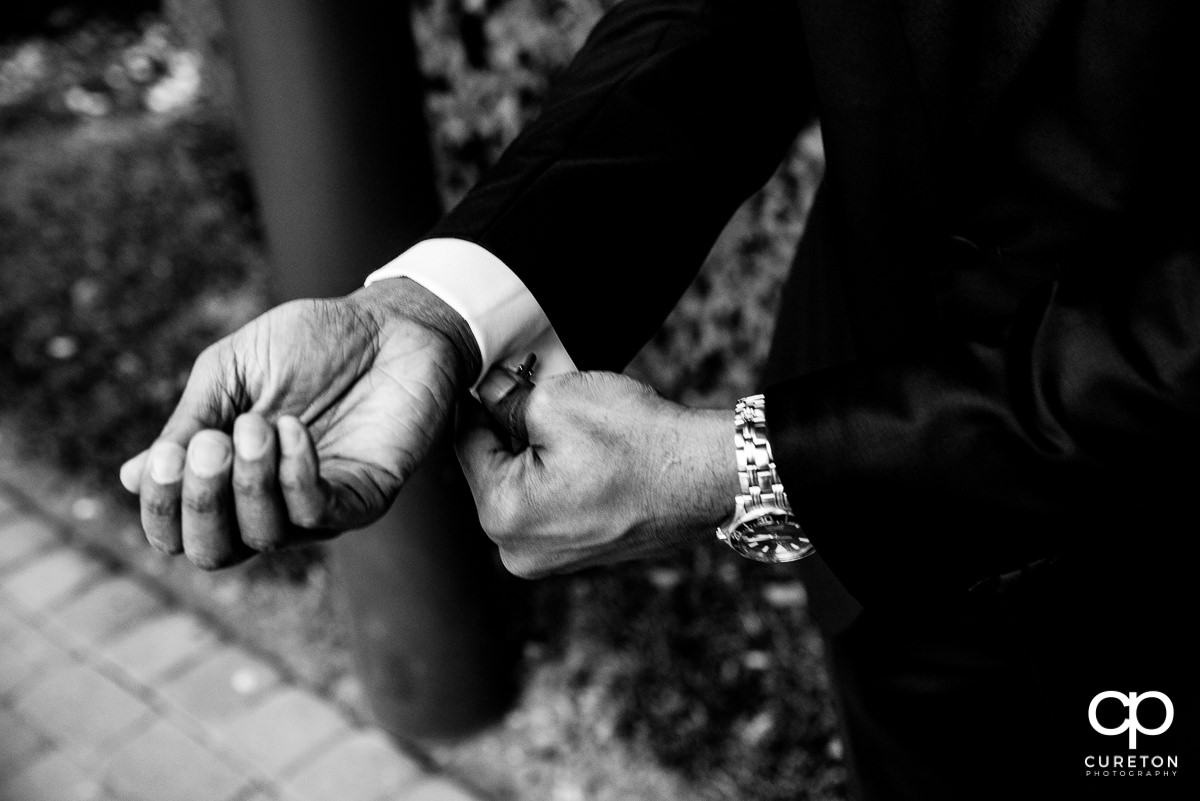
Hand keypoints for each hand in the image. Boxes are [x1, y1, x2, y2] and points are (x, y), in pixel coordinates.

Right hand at [119, 279, 479, 568]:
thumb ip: (189, 422)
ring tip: (259, 423)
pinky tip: (293, 430)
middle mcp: (270, 505)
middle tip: (210, 445)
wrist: (390, 324)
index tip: (160, 457)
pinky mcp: (364, 498)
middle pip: (215, 552)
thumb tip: (131, 477)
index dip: (161, 507)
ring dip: (249, 481)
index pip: (179, 530)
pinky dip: (294, 476)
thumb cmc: (311, 342)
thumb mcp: (231, 371)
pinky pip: (317, 513)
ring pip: (263, 537)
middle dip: (200, 503)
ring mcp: (318, 508)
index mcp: (229, 478)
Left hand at [458, 371, 736, 577]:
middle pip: (494, 471)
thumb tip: (487, 396)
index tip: (504, 379)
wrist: (708, 474)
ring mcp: (553, 561)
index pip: (467, 442)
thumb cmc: (638, 439)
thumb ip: (507, 399)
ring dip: (541, 458)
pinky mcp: (582, 556)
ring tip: (584, 437)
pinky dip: (566, 480)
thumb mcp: (557, 398)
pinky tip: (599, 461)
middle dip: (516, 435)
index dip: (484, 402)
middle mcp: (519, 552)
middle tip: (553, 404)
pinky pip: (555, 507)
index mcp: (503, 515)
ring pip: (525, 489)